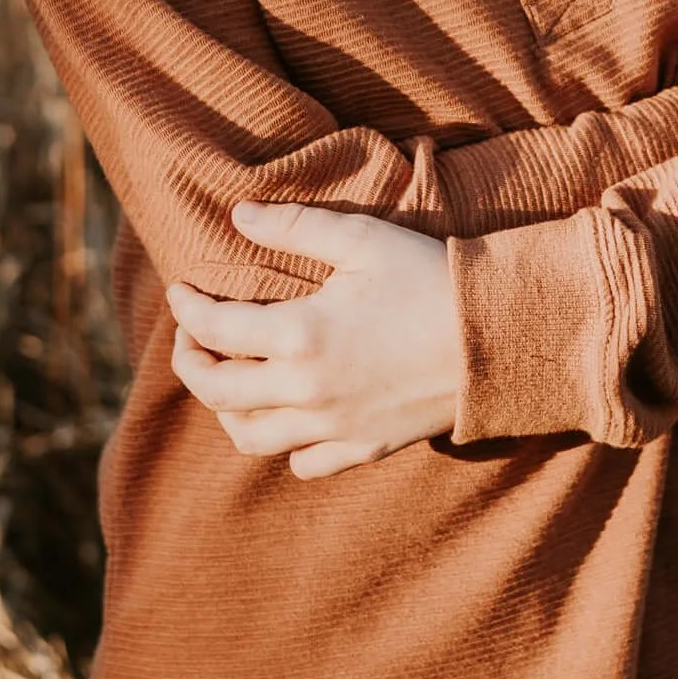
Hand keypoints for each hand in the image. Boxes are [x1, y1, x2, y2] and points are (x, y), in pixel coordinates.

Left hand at [167, 203, 463, 478]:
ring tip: (229, 378)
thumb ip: (295, 225)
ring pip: (249, 437)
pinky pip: (302, 463)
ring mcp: (334, 427)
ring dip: (226, 409)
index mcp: (299, 334)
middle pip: (216, 392)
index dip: (186, 309)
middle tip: (190, 337)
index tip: (180, 291)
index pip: (214, 329)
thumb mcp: (362, 238)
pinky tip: (287, 414)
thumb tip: (238, 215)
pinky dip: (282, 445)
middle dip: (190, 361)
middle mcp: (306, 391)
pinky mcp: (363, 448)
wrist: (497, 338)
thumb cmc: (429, 277)